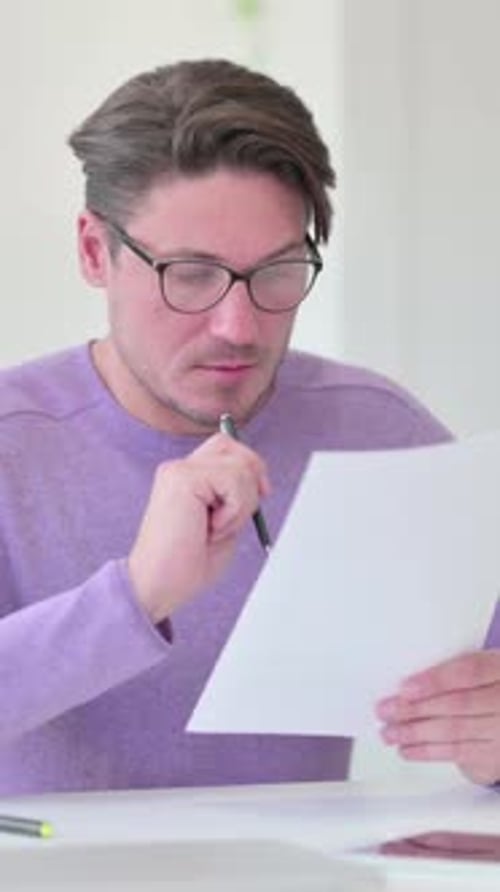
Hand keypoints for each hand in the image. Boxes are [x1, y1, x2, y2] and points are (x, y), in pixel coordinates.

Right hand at [128, 432, 269, 623]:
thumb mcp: (224, 521)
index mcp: (186, 477)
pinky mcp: (182, 478)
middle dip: (252, 474)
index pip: (226, 448)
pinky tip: (212, 528)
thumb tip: (258, 477)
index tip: (261, 494)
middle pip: (231, 445)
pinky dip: (234, 509)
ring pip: (239, 466)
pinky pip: (232, 480)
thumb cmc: (188, 563)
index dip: (250, 466)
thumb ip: (235, 495)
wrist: (159, 586)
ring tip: (218, 528)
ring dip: (242, 503)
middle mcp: (179, 468)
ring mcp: (178, 470)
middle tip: (244, 510)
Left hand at [376, 650, 499, 784]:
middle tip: (384, 710)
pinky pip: (457, 753)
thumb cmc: (482, 684)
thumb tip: (403, 684)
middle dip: (415, 709)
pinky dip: (427, 752)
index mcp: (499, 668)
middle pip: (457, 704)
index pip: (469, 671)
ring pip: (454, 730)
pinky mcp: (493, 755)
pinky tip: (406, 749)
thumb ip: (448, 669)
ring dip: (415, 732)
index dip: (436, 680)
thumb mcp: (475, 666)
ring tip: (388, 732)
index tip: (405, 687)